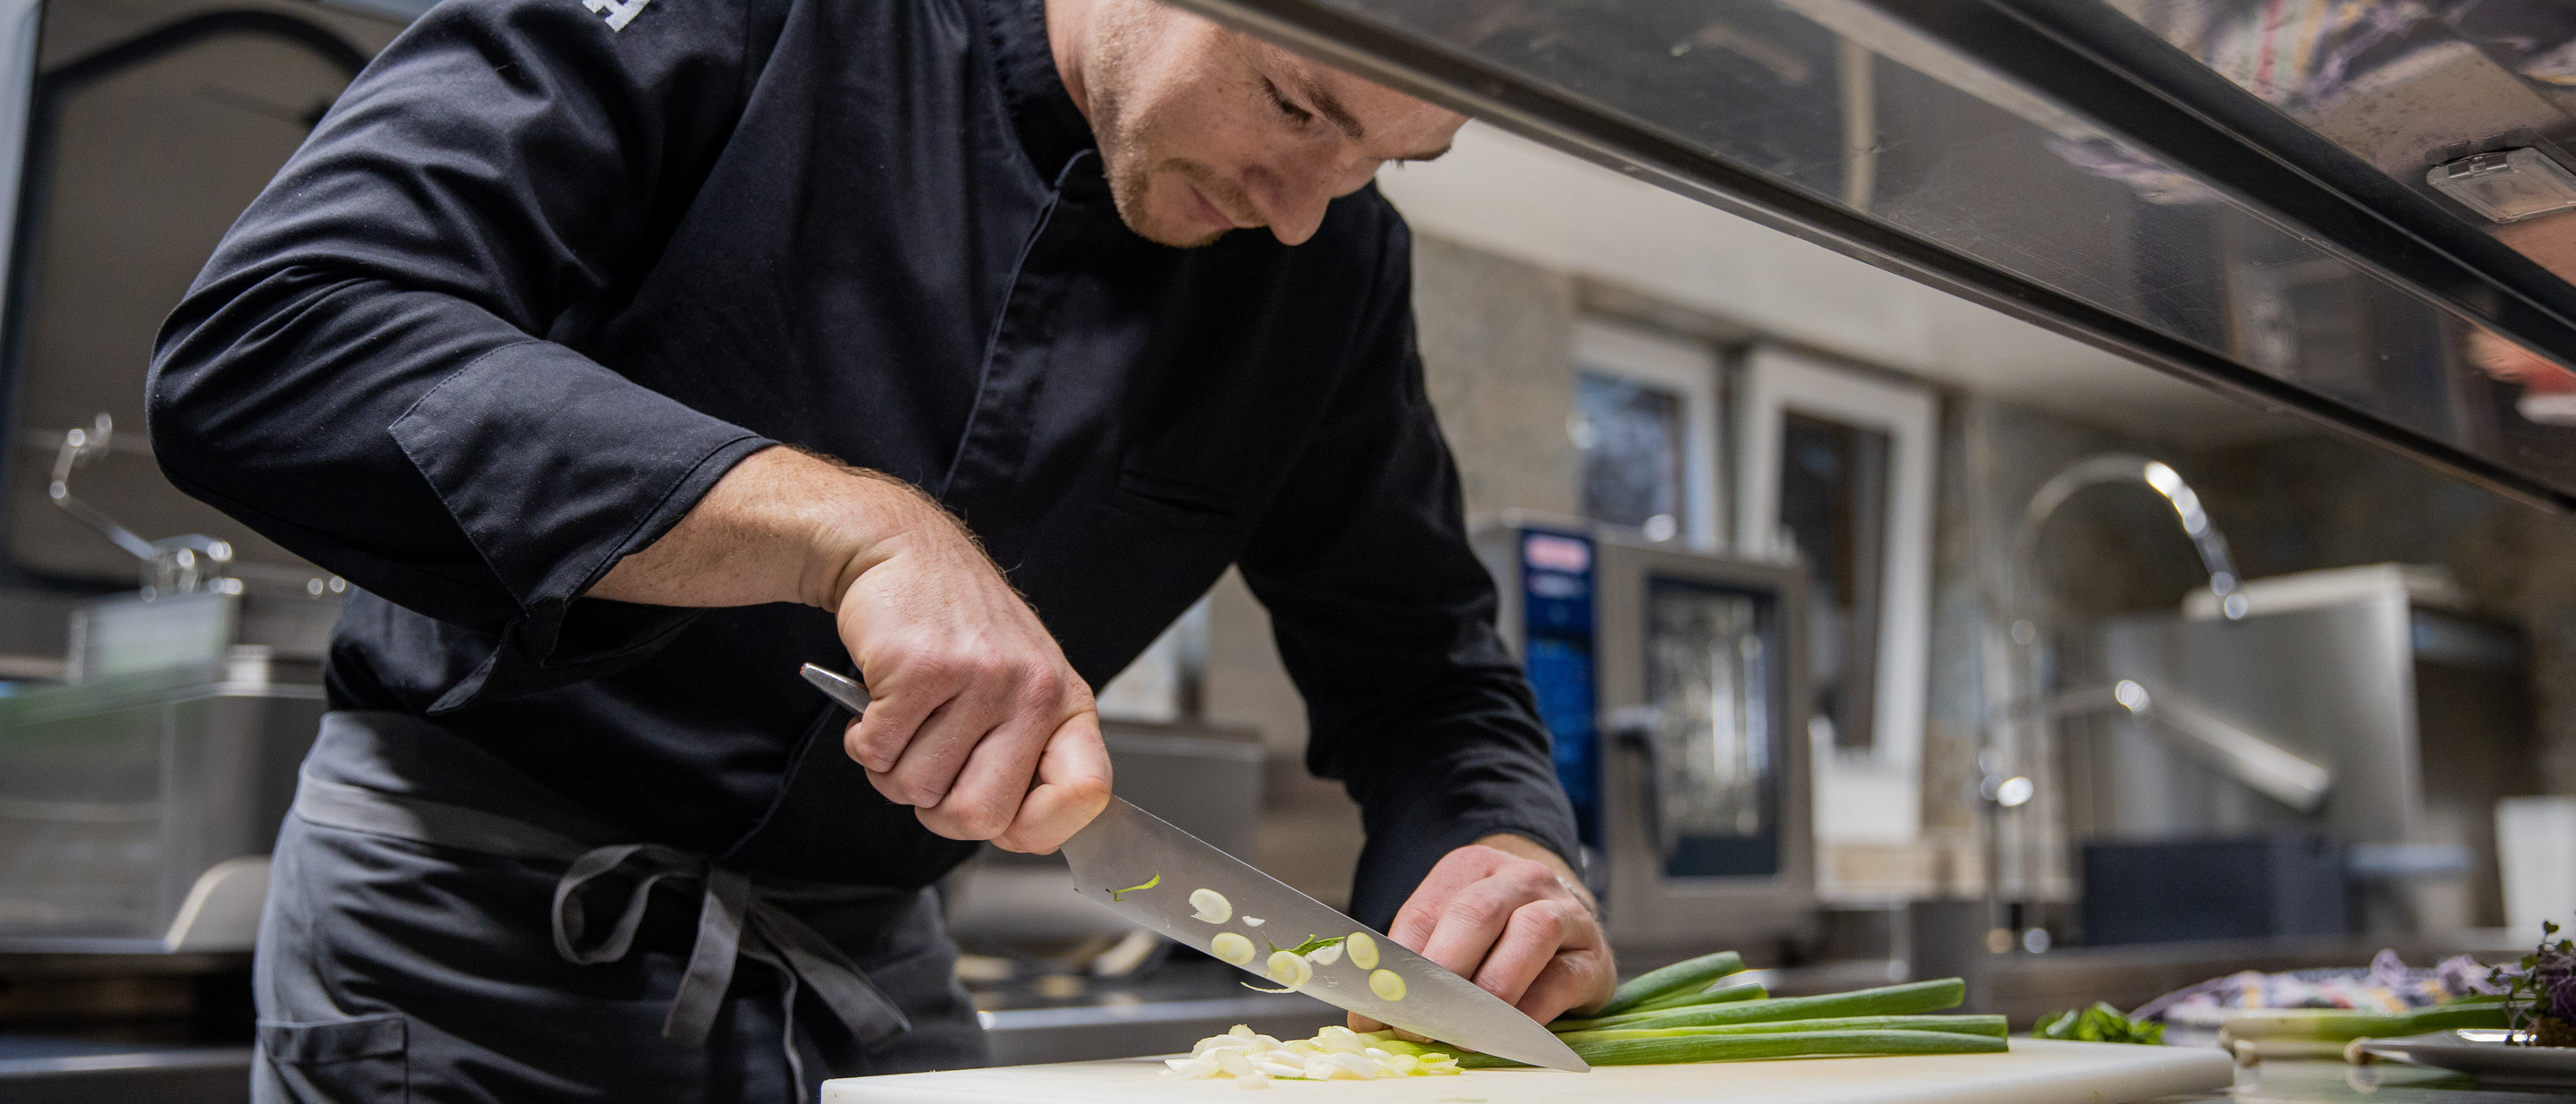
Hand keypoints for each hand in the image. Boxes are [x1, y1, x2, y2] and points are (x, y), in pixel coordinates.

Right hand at [589, 447, 1110, 851]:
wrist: (900, 550)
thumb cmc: (958, 632)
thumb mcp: (1018, 687)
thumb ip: (1025, 758)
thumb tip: (1020, 835)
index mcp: (1066, 703)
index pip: (1086, 795)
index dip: (1037, 828)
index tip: (1004, 820)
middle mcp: (1034, 689)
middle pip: (980, 817)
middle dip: (938, 809)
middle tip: (928, 766)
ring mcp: (978, 678)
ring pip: (917, 791)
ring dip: (894, 768)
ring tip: (905, 718)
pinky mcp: (919, 669)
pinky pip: (876, 754)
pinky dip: (864, 741)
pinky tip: (880, 700)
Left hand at [1351, 836, 1614, 1030]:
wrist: (1568, 924)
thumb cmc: (1497, 935)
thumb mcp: (1451, 934)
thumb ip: (1412, 968)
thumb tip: (1368, 1017)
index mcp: (1471, 867)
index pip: (1426, 910)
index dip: (1397, 961)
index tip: (1377, 1004)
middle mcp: (1521, 879)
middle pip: (1477, 912)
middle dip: (1443, 969)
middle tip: (1418, 1019)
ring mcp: (1564, 912)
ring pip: (1532, 933)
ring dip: (1492, 986)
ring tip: (1462, 1029)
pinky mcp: (1593, 957)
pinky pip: (1562, 979)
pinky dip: (1531, 1010)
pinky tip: (1505, 1034)